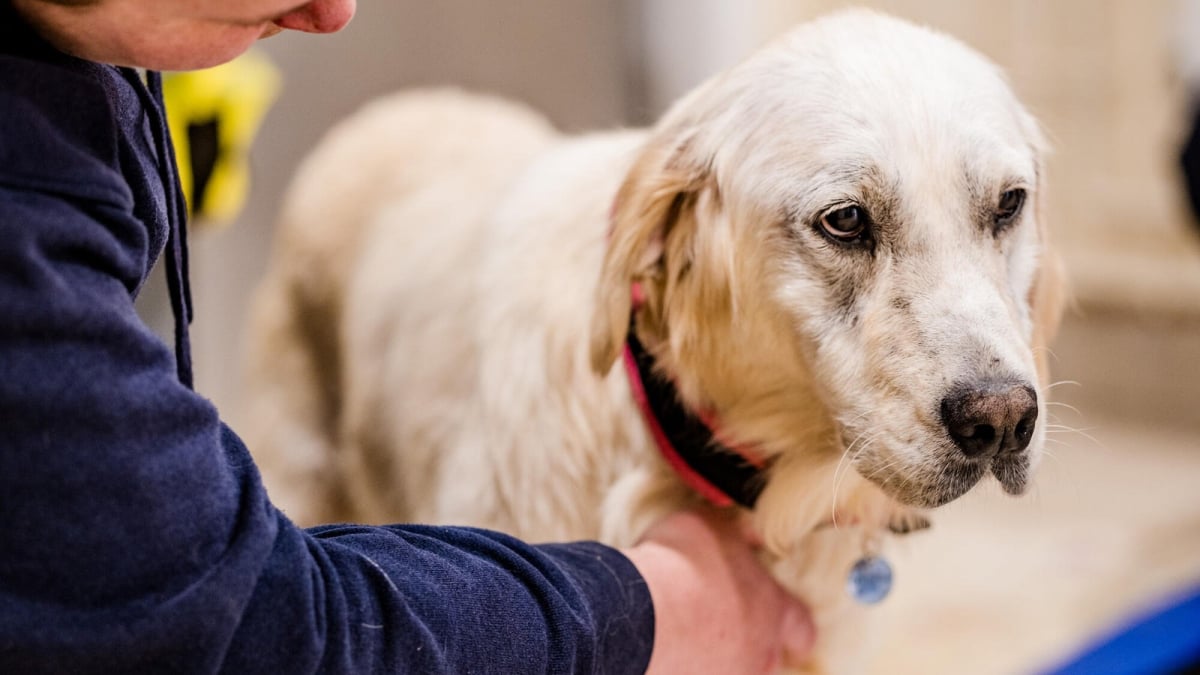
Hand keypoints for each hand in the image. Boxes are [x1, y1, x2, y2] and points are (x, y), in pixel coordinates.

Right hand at [622, 506, 814, 673]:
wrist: (640, 611)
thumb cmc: (680, 564)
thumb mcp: (713, 525)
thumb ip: (737, 534)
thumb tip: (750, 534)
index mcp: (773, 609)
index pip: (802, 628)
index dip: (794, 626)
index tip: (789, 627)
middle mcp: (758, 651)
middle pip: (769, 656)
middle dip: (753, 642)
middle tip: (727, 624)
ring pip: (732, 670)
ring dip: (716, 655)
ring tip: (692, 637)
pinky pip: (694, 672)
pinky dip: (686, 663)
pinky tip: (668, 647)